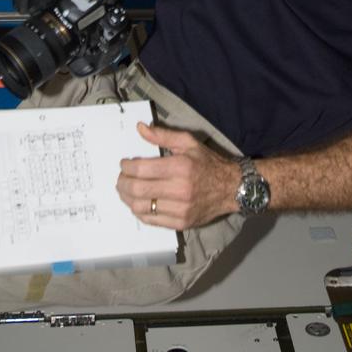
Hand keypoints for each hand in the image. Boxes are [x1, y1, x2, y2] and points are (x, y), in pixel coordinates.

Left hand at [117, 122, 240, 229]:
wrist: (230, 188)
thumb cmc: (207, 163)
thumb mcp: (188, 142)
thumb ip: (162, 135)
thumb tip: (140, 128)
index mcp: (180, 166)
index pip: (142, 169)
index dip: (127, 167)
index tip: (124, 164)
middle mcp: (179, 190)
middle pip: (138, 190)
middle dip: (123, 183)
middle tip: (121, 178)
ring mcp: (180, 209)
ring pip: (141, 207)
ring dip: (127, 199)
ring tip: (127, 191)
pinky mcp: (180, 223)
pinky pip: (151, 220)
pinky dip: (139, 211)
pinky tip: (140, 203)